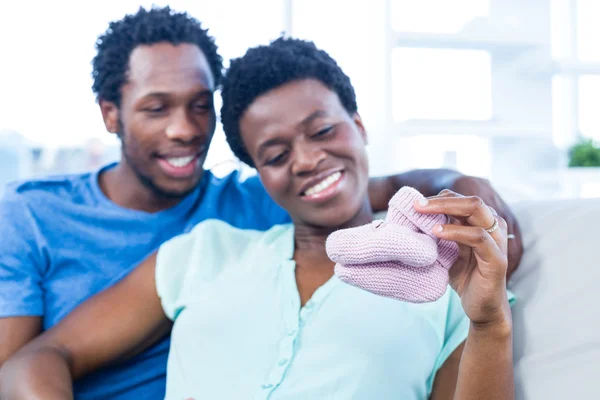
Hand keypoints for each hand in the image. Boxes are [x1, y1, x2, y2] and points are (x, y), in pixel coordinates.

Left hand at [414, 190, 510, 325]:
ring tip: (423, 214)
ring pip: (477, 211)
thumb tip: (414, 215)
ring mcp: (498, 241)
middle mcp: (494, 227)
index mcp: (482, 222)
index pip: (461, 199)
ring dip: (447, 209)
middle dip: (441, 200)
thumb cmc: (464, 277)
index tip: (416, 203)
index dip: (439, 198)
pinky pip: (478, 237)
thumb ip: (439, 233)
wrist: (481, 308)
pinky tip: (437, 232)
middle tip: (417, 204)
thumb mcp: (448, 250)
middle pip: (471, 200)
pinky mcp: (498, 259)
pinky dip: (456, 231)